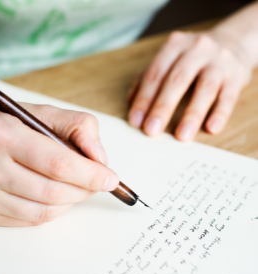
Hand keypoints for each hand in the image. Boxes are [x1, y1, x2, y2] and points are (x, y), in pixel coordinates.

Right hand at [0, 99, 118, 225]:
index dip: (91, 174)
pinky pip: (30, 221)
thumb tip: (100, 160)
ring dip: (71, 201)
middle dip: (85, 189)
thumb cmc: (7, 122)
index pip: (59, 163)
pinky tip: (55, 196)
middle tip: (97, 183)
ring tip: (77, 187)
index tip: (110, 179)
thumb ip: (80, 128)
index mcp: (2, 134)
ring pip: (44, 211)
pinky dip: (52, 210)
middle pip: (54, 191)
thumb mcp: (44, 113)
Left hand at [128, 29, 252, 140]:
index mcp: (174, 46)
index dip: (143, 99)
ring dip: (192, 114)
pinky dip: (220, 113)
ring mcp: (219, 61)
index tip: (135, 122)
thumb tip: (131, 103)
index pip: (155, 74)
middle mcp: (197, 49)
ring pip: (205, 89)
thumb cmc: (190, 58)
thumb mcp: (168, 60)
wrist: (231, 43)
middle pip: (177, 80)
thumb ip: (147, 78)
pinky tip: (211, 128)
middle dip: (163, 107)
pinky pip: (229, 96)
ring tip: (182, 136)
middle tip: (152, 131)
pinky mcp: (237, 75)